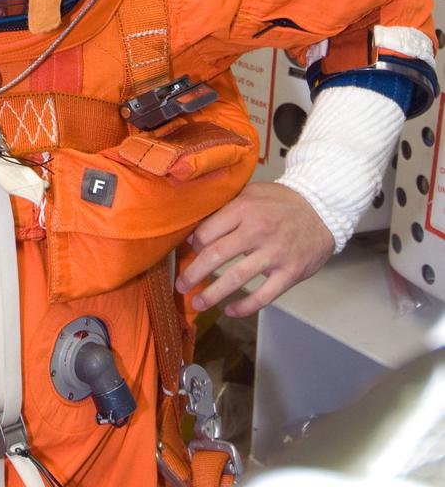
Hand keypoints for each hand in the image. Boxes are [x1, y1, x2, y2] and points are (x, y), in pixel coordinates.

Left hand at [175, 182, 334, 317]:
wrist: (322, 210)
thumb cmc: (281, 202)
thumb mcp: (251, 193)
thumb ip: (227, 209)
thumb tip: (197, 231)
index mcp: (244, 209)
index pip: (208, 231)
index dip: (194, 245)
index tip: (187, 253)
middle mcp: (257, 231)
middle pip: (216, 255)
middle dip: (194, 273)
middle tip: (181, 285)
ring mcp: (274, 254)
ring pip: (236, 278)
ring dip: (213, 294)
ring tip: (198, 304)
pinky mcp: (290, 273)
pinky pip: (263, 296)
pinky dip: (245, 306)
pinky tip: (230, 310)